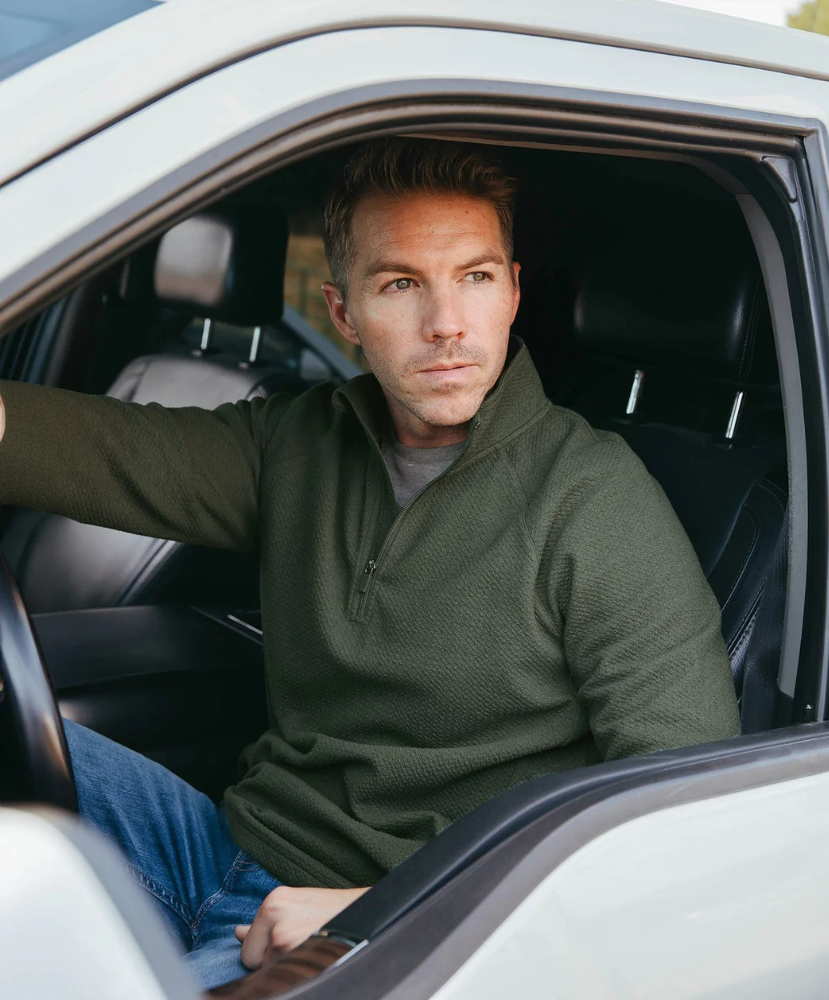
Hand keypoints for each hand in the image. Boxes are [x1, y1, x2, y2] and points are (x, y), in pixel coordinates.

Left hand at [235, 885, 369, 968]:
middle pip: (255, 959)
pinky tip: (316, 959)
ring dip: (289, 966)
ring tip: (314, 948)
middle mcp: (274, 914)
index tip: (292, 943)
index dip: (268, 952)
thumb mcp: (299, 908)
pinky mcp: (295, 953)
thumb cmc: (337, 913)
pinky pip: (284, 976)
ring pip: (271, 970)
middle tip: (304, 944)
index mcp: (274, 900)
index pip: (250, 945)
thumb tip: (237, 933)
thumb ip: (266, 922)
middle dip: (274, 961)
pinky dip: (298, 973)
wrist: (372, 915)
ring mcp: (283, 936)